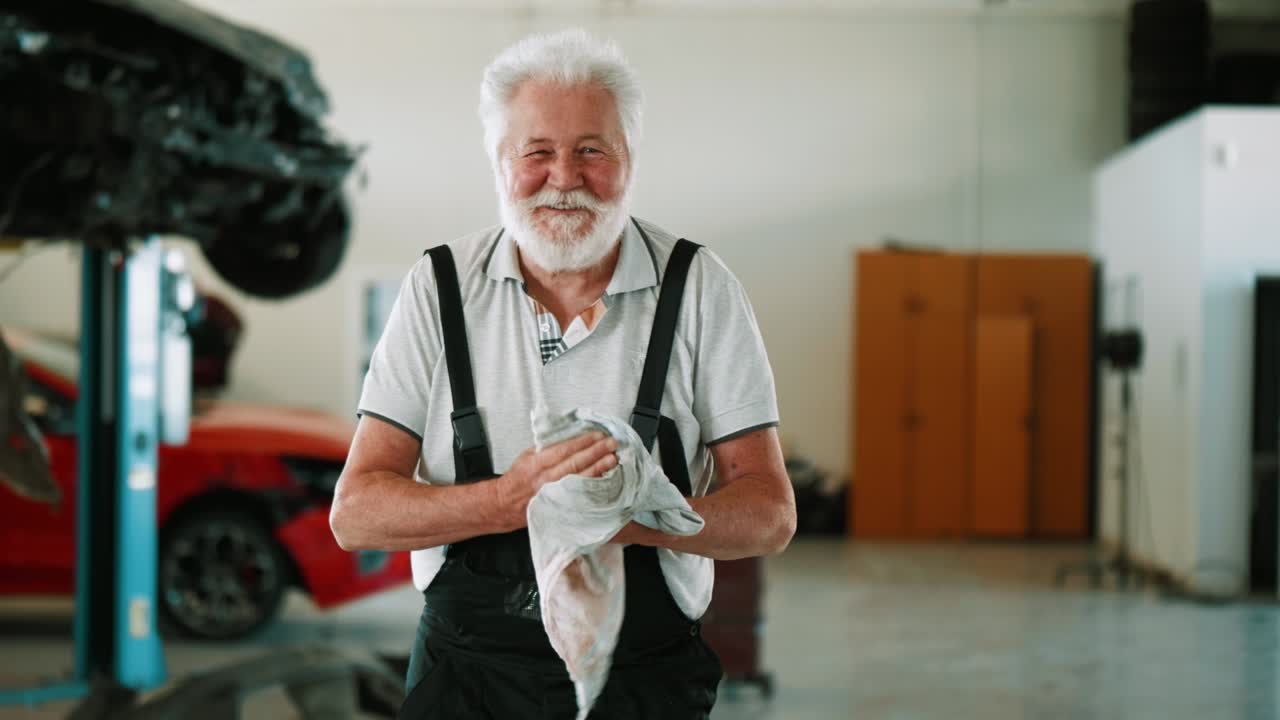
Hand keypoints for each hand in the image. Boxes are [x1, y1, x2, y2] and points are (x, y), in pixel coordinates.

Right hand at [495, 432, 617, 530]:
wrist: (505, 504)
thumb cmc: (517, 478)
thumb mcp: (526, 456)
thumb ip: (547, 448)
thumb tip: (570, 436)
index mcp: (537, 463)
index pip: (564, 449)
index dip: (583, 442)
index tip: (598, 435)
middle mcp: (546, 479)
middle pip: (576, 463)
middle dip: (596, 452)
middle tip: (612, 444)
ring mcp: (554, 494)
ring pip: (580, 480)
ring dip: (599, 468)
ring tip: (613, 459)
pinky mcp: (559, 506)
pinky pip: (580, 496)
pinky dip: (594, 487)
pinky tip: (606, 479)